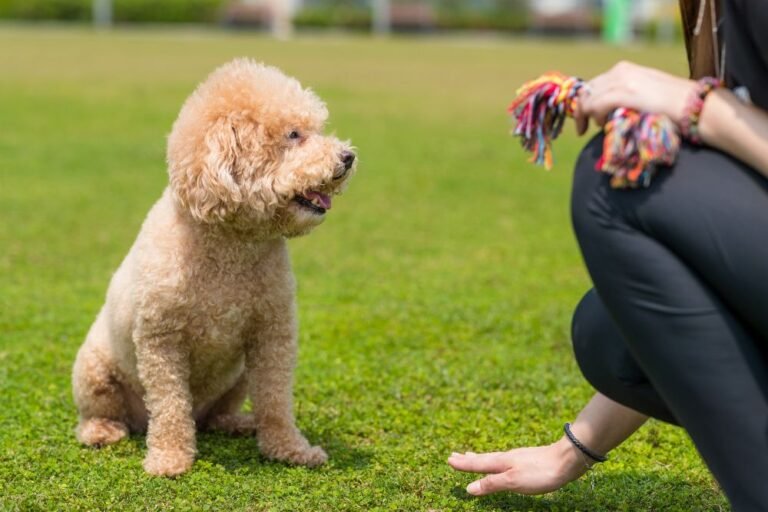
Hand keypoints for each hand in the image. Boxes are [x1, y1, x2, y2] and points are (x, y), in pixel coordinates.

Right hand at [447, 437, 589, 495]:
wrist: (566, 461)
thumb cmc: (540, 472)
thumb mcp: (513, 481)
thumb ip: (492, 484)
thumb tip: (470, 488)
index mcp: (501, 463)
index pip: (477, 464)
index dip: (463, 464)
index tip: (449, 460)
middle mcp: (506, 458)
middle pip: (483, 459)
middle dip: (468, 459)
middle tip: (454, 456)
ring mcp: (517, 459)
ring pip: (493, 458)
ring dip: (479, 459)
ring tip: (470, 456)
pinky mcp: (527, 461)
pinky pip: (502, 460)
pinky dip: (494, 461)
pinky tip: (499, 463)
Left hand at [574, 61, 697, 134]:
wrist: (692, 105)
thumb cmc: (671, 106)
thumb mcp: (643, 95)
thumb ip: (624, 97)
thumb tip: (606, 111)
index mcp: (624, 69)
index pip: (593, 84)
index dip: (585, 101)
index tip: (583, 118)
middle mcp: (620, 71)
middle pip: (587, 90)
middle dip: (581, 109)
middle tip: (582, 127)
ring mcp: (621, 80)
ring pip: (588, 98)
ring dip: (586, 115)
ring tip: (595, 127)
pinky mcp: (623, 93)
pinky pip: (595, 105)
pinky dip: (593, 116)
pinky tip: (601, 125)